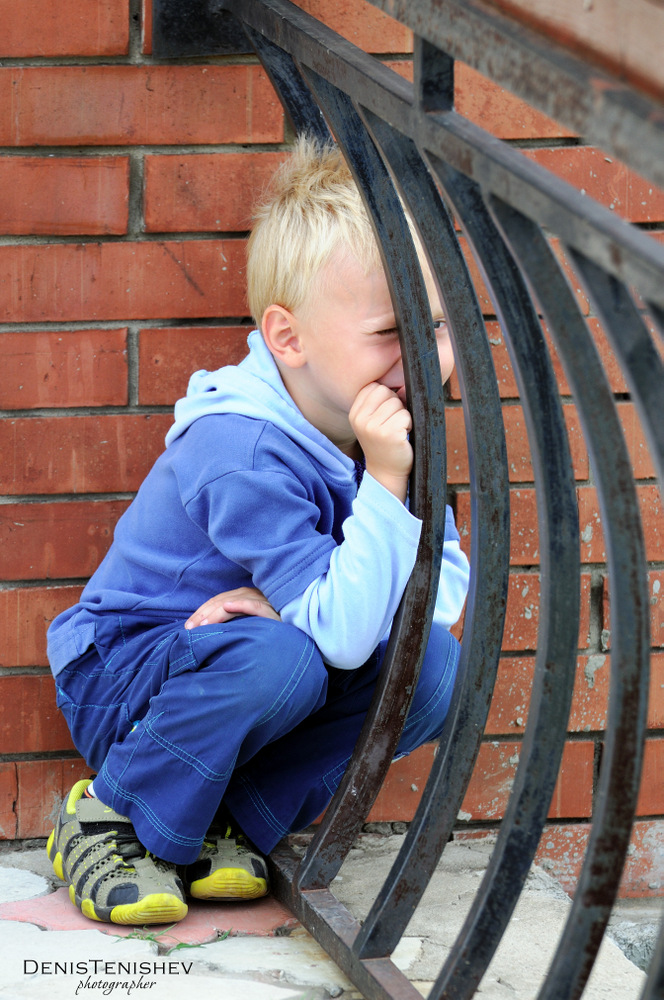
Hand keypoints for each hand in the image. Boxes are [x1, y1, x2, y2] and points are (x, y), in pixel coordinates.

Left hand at [185, 587, 279, 629]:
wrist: (295, 642)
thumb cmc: (271, 636)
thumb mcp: (248, 629)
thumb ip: (232, 626)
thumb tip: (206, 632)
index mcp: (246, 599)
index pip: (219, 601)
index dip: (202, 612)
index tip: (188, 626)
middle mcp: (254, 596)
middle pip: (223, 600)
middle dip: (204, 614)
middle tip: (189, 628)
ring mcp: (264, 602)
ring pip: (235, 602)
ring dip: (217, 612)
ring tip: (202, 625)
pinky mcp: (274, 611)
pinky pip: (255, 605)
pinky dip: (241, 604)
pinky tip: (228, 606)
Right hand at [349, 382, 412, 501]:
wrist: (387, 471)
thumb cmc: (384, 442)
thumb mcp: (372, 420)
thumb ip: (379, 401)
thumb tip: (402, 381)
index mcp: (354, 413)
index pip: (374, 387)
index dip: (385, 398)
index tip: (384, 416)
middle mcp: (360, 419)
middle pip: (386, 392)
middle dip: (395, 405)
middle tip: (391, 425)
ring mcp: (373, 427)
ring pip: (398, 403)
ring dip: (403, 416)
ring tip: (396, 432)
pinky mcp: (388, 434)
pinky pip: (406, 415)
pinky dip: (409, 425)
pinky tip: (401, 437)